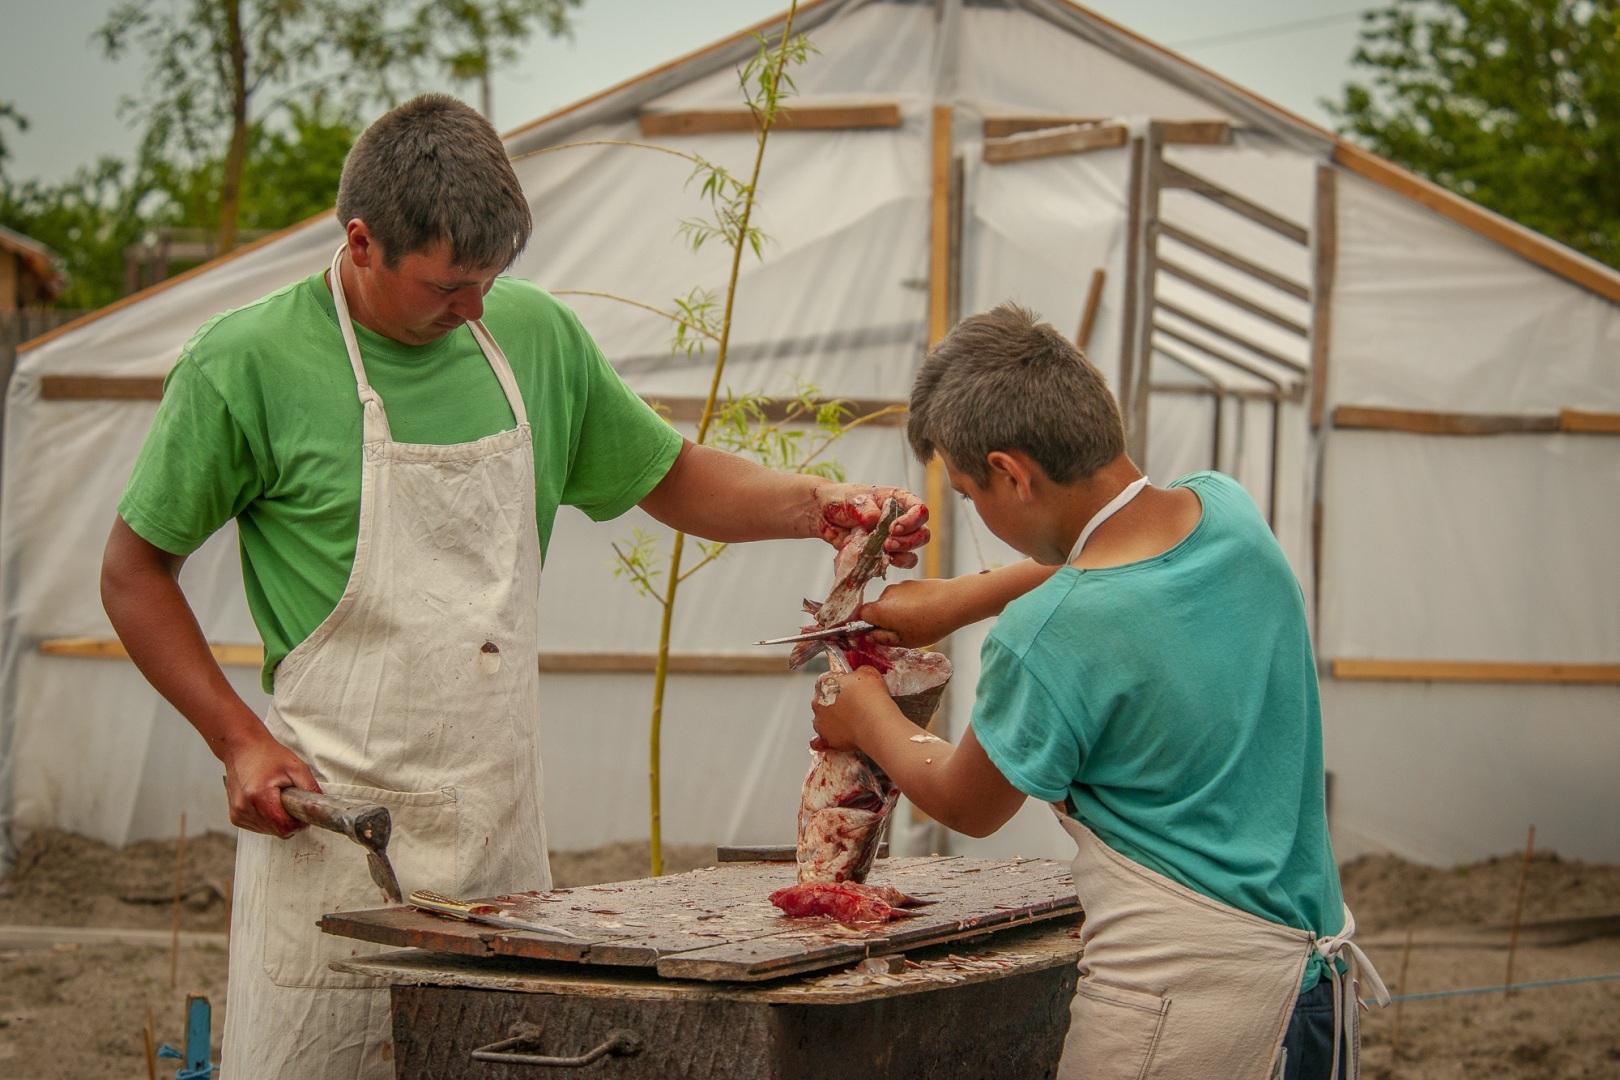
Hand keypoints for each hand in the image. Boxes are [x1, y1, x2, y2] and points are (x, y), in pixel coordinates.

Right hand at [221, 730, 320, 838]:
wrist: (242, 748)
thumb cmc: (268, 755)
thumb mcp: (296, 768)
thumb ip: (310, 789)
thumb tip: (320, 808)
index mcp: (259, 797)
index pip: (283, 827)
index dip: (298, 824)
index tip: (303, 813)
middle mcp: (244, 808)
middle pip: (277, 831)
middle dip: (289, 821)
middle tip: (291, 800)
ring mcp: (237, 814)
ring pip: (268, 831)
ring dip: (277, 820)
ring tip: (276, 797)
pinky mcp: (235, 816)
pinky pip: (258, 827)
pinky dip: (267, 819)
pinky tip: (266, 801)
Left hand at [810, 665, 893, 750]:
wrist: (876, 722)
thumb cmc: (872, 696)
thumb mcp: (867, 672)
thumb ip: (856, 672)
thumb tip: (857, 676)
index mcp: (824, 683)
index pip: (825, 680)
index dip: (838, 684)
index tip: (848, 689)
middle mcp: (817, 702)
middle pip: (823, 701)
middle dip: (835, 702)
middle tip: (853, 705)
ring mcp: (821, 722)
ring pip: (825, 720)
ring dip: (834, 719)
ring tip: (853, 721)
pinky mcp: (827, 739)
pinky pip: (830, 737)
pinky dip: (837, 736)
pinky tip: (850, 733)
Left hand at [815, 484, 929, 568]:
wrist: (823, 515)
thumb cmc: (841, 500)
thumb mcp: (852, 500)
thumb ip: (865, 509)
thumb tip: (874, 521)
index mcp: (898, 500)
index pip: (920, 510)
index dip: (912, 521)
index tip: (893, 527)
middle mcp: (901, 519)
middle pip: (922, 533)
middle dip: (909, 541)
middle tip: (888, 543)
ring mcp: (894, 538)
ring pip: (914, 550)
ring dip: (903, 554)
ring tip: (885, 551)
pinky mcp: (884, 553)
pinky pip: (898, 562)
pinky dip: (892, 564)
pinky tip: (881, 561)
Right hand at [858, 578, 968, 648]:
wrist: (953, 601)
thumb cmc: (928, 625)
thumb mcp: (904, 641)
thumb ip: (884, 639)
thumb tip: (871, 635)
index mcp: (880, 610)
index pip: (861, 615)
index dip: (868, 626)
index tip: (880, 633)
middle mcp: (886, 594)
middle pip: (877, 609)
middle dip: (886, 620)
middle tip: (903, 632)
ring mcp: (899, 586)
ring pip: (892, 602)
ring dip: (899, 612)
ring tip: (918, 622)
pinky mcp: (912, 583)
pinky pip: (904, 596)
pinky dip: (910, 604)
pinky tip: (925, 611)